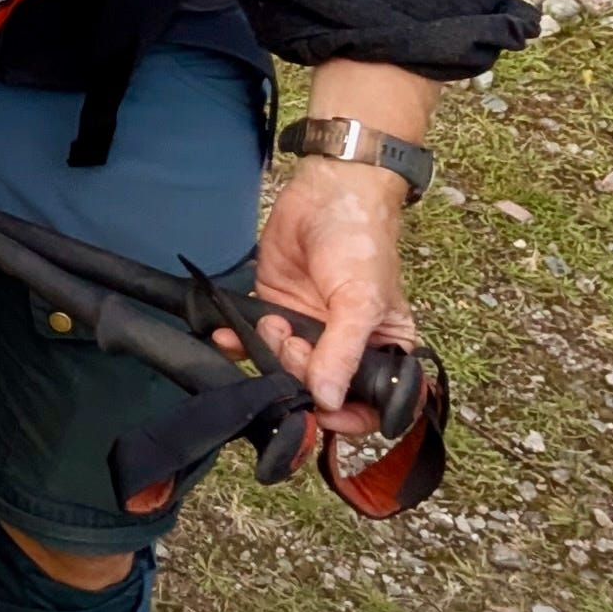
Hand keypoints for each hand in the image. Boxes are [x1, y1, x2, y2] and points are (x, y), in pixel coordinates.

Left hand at [247, 152, 418, 433]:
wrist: (326, 192)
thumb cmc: (360, 242)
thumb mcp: (360, 300)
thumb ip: (342, 352)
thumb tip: (327, 400)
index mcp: (384, 350)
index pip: (372, 404)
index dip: (348, 418)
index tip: (323, 414)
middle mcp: (346, 347)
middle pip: (318, 389)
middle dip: (299, 373)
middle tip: (293, 341)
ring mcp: (309, 331)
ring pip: (283, 368)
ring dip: (270, 354)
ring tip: (273, 322)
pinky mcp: (276, 310)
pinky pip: (253, 342)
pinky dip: (238, 344)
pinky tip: (228, 336)